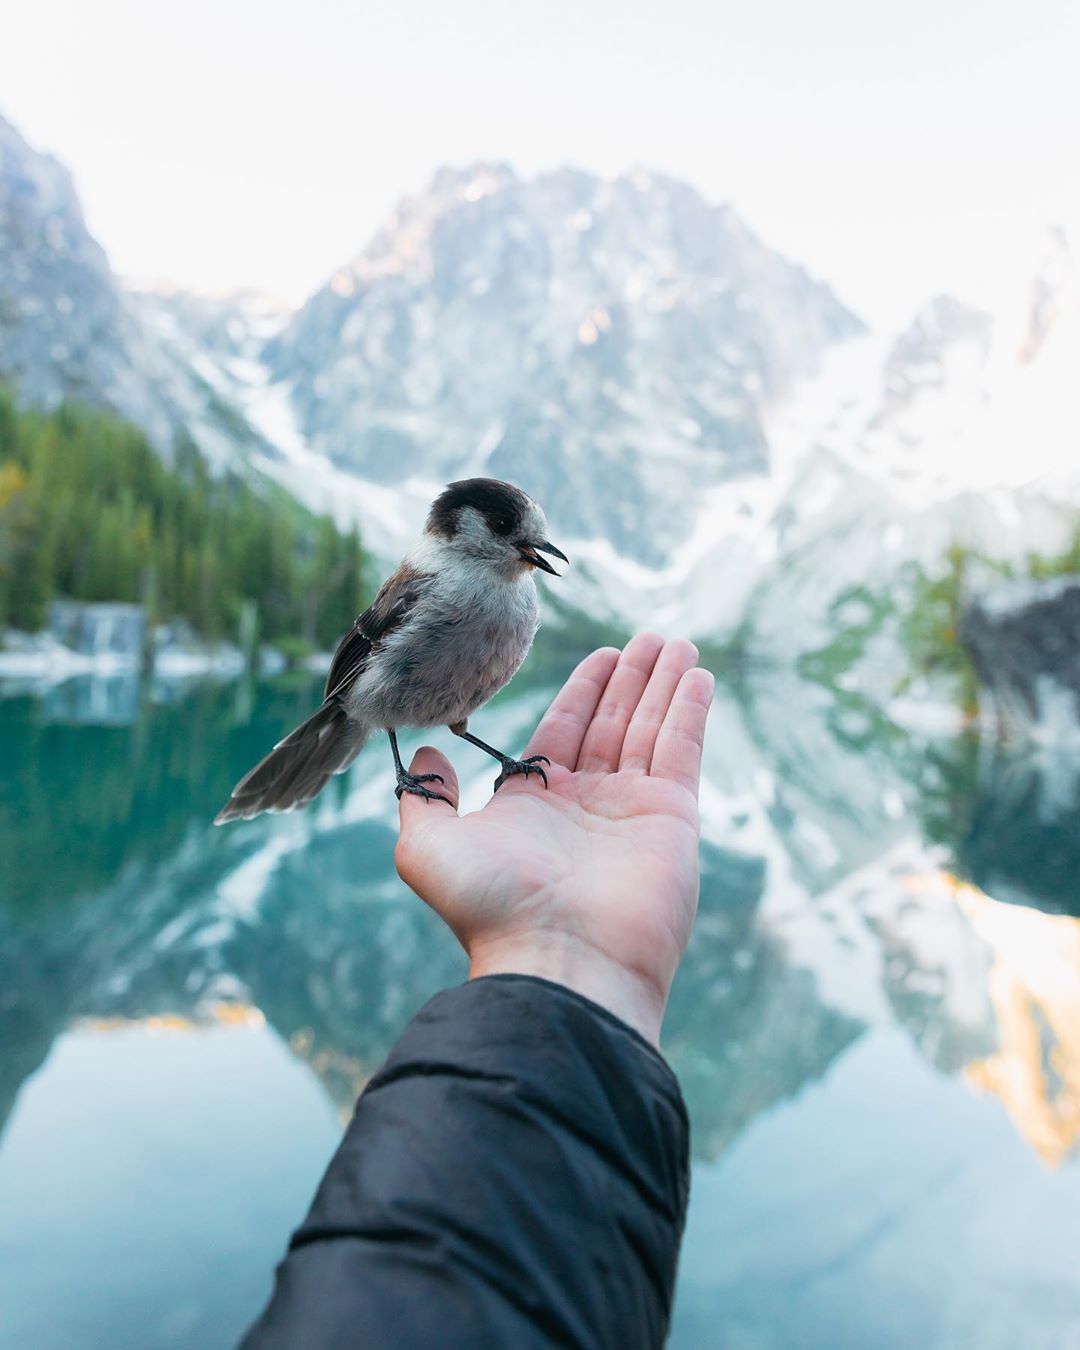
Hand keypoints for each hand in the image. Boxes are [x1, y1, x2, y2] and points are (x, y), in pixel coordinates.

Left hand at [395, 633, 713, 1044]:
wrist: (559, 960)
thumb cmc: (492, 907)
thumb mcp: (428, 847)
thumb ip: (426, 797)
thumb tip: (428, 752)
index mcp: (536, 805)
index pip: (564, 731)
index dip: (583, 692)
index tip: (603, 654)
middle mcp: (586, 804)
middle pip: (613, 723)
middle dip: (630, 679)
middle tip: (647, 638)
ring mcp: (632, 809)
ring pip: (650, 729)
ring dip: (663, 684)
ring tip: (677, 642)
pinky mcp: (671, 817)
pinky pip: (681, 749)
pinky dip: (689, 710)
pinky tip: (695, 674)